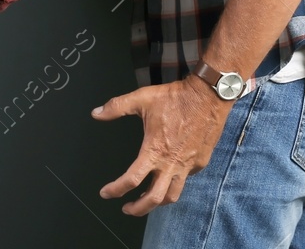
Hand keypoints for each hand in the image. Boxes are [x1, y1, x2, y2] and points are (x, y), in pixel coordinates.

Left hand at [91, 77, 232, 215]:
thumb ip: (116, 107)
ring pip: (173, 195)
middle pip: (154, 199)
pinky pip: (186, 179)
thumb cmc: (176, 98)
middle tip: (127, 208)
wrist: (208, 96)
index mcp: (154, 151)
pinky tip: (168, 176)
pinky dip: (174, 182)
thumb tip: (96, 113)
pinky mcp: (201, 162)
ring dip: (157, 202)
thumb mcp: (142, 98)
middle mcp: (171, 163)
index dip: (115, 189)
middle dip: (138, 209)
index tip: (106, 193)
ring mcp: (188, 165)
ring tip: (147, 200)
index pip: (131, 179)